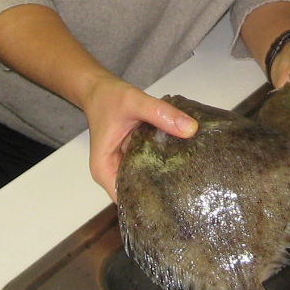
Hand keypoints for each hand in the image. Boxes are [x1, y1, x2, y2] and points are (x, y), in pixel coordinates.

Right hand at [81, 75, 196, 201]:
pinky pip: (149, 164)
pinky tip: (179, 158)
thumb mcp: (135, 102)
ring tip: (189, 173)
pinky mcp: (132, 156)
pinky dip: (162, 161)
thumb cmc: (108, 97)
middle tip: (190, 185)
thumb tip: (189, 129)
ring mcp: (123, 165)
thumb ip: (161, 113)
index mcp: (104, 169)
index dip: (150, 201)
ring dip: (164, 175)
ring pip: (146, 179)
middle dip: (162, 189)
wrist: (100, 88)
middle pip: (139, 192)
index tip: (175, 197)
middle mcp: (112, 172)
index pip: (128, 199)